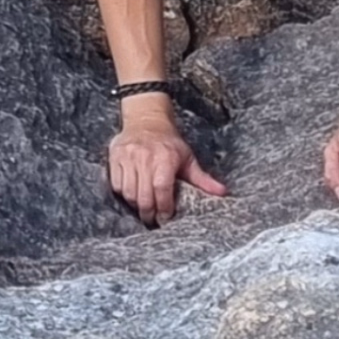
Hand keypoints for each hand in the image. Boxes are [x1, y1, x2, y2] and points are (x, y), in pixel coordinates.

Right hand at [107, 114, 225, 225]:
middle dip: (149, 213)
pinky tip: (132, 194)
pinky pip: (116, 184)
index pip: (161, 189)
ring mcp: (127, 156)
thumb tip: (223, 193)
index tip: (166, 218)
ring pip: (128, 192)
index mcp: (165, 157)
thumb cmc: (169, 142)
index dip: (164, 208)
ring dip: (136, 205)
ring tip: (144, 207)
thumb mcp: (187, 158)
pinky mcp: (115, 156)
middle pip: (143, 196)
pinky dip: (123, 193)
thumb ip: (202, 178)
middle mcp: (144, 156)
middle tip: (153, 219)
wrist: (145, 118)